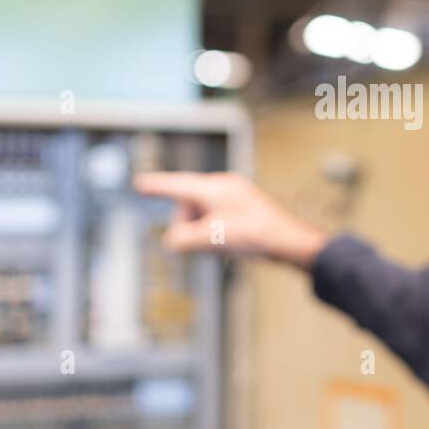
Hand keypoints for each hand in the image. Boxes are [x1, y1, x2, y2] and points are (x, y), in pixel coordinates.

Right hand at [133, 171, 329, 270]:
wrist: (288, 242)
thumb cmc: (254, 235)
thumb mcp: (211, 238)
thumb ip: (184, 239)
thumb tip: (171, 241)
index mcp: (213, 188)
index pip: (177, 185)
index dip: (156, 186)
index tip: (139, 183)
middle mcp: (223, 186)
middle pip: (188, 205)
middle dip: (188, 226)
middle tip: (204, 243)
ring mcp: (235, 197)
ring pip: (202, 214)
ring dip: (203, 232)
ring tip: (222, 245)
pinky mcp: (243, 209)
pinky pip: (217, 219)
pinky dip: (215, 232)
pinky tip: (229, 244)